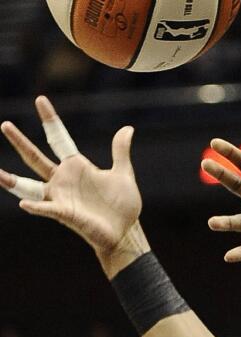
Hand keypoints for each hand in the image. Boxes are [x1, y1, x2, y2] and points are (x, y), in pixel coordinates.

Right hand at [0, 97, 143, 265]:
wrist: (125, 232)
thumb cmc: (122, 205)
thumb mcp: (124, 174)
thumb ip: (120, 152)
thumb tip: (127, 128)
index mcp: (76, 166)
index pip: (58, 138)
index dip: (50, 119)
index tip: (40, 99)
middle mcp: (62, 179)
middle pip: (35, 157)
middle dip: (20, 142)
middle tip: (5, 124)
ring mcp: (60, 197)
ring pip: (28, 186)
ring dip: (11, 180)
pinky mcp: (64, 214)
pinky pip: (45, 209)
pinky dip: (35, 206)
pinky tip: (24, 203)